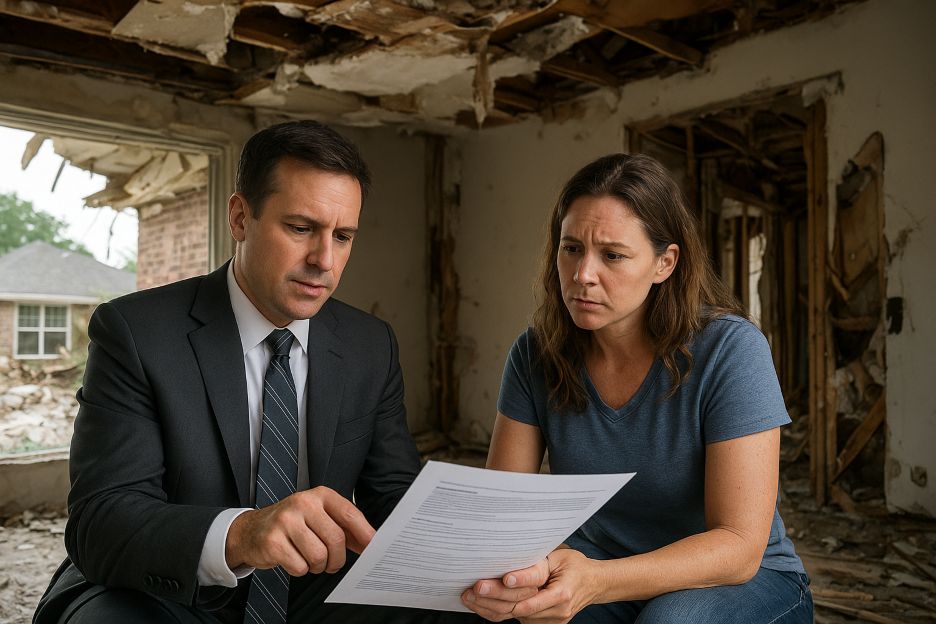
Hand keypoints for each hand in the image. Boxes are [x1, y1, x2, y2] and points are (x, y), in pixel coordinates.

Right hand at [225, 486, 374, 575]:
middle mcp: (303, 503)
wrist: (251, 530)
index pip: (349, 513)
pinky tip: (293, 559)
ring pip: (319, 555)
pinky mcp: (272, 541)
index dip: (364, 533)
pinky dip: (301, 570)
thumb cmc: (292, 524)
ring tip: (311, 561)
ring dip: (319, 566)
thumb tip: (370, 542)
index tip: (372, 547)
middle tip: (332, 564)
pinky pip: (300, 567)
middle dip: (338, 559)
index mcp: (319, 495)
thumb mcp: (318, 516)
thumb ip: (343, 527)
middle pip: (336, 539)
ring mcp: (286, 521)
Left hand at [462, 549, 600, 623]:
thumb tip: (511, 568)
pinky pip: (516, 619)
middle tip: (473, 588)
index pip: (535, 590)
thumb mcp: (559, 558)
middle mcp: (556, 610)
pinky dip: (497, 613)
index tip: (502, 579)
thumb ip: (538, 565)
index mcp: (562, 592)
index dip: (519, 583)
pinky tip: (480, 605)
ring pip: (514, 615)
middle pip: (519, 606)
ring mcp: (550, 621)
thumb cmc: (575, 567)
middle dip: (493, 598)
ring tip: (469, 597)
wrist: (594, 585)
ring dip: (489, 608)